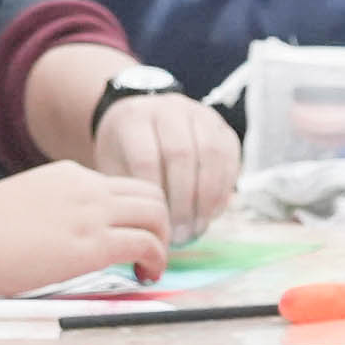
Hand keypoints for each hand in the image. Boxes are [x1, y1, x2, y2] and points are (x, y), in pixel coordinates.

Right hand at [0, 159, 172, 291]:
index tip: (132, 234)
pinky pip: (146, 244)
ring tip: (151, 266)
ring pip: (157, 214)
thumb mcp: (24, 203)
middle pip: (151, 194)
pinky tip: (146, 276)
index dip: (135, 212)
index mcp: (70, 175)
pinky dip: (157, 260)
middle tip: (151, 250)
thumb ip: (52, 210)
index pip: (121, 186)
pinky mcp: (93, 245)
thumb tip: (60, 236)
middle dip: (159, 223)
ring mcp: (93, 213)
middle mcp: (88, 187)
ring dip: (163, 241)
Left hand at [89, 91, 238, 237]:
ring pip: (210, 153)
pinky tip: (212, 213)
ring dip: (207, 197)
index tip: (157, 224)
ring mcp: (199, 114)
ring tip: (198, 227)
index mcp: (134, 118)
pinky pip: (230, 157)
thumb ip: (129, 194)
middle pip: (181, 154)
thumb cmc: (125, 152)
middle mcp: (169, 109)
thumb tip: (147, 234)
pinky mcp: (221, 127)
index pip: (146, 157)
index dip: (155, 195)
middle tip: (181, 234)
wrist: (141, 119)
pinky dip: (223, 189)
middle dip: (183, 200)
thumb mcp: (114, 167)